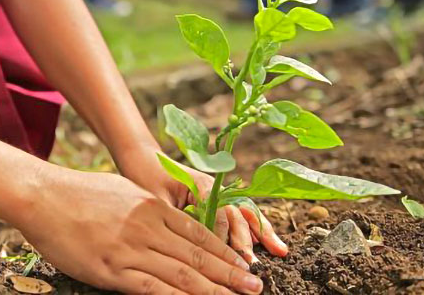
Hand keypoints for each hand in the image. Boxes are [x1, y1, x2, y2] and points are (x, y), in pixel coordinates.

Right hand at [19, 168, 263, 293]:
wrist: (44, 196)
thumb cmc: (81, 192)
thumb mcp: (123, 191)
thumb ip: (149, 209)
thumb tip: (168, 222)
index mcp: (152, 207)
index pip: (199, 234)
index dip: (225, 251)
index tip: (244, 264)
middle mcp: (148, 228)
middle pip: (198, 255)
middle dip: (230, 273)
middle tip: (256, 286)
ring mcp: (131, 250)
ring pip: (182, 274)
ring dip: (214, 289)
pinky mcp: (111, 270)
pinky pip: (151, 288)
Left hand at [115, 144, 288, 263]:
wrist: (143, 158)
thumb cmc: (145, 177)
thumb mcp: (156, 199)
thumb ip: (174, 218)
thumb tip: (185, 245)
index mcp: (201, 185)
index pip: (219, 214)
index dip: (223, 237)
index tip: (225, 258)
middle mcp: (215, 188)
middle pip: (237, 214)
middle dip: (246, 240)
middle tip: (252, 265)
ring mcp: (219, 193)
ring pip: (245, 214)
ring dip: (262, 233)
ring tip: (280, 251)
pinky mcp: (217, 200)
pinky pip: (240, 214)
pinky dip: (256, 228)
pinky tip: (271, 243)